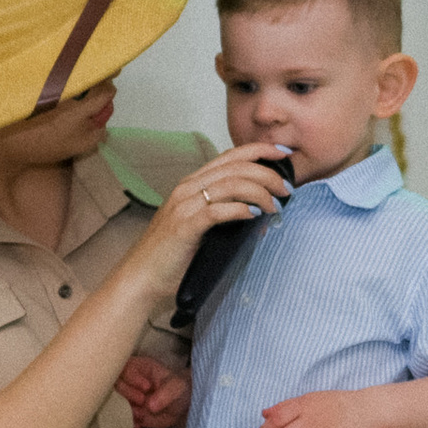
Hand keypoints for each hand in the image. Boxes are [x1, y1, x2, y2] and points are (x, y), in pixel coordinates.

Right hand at [115, 355, 191, 427]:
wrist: (180, 408)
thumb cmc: (178, 390)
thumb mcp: (177, 388)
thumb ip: (166, 393)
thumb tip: (150, 405)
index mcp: (139, 368)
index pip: (125, 367)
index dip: (132, 378)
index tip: (147, 387)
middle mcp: (129, 382)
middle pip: (115, 384)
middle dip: (127, 393)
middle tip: (142, 401)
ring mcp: (126, 398)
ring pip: (114, 401)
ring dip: (126, 409)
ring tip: (141, 415)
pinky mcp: (127, 412)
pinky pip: (120, 417)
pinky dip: (128, 422)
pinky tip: (139, 425)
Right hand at [129, 144, 292, 300]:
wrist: (141, 277)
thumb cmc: (172, 254)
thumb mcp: (201, 226)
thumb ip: (226, 214)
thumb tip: (259, 213)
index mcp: (192, 183)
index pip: (230, 156)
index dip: (259, 150)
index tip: (284, 154)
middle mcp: (188, 188)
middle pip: (236, 167)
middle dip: (267, 173)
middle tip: (286, 189)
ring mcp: (184, 205)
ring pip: (231, 184)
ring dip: (259, 192)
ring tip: (274, 206)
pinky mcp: (185, 226)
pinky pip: (217, 210)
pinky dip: (239, 210)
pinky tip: (253, 215)